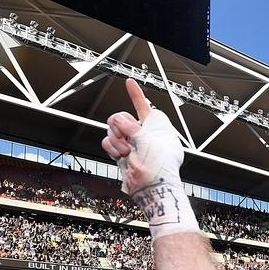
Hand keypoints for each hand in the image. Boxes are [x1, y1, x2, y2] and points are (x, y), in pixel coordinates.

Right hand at [101, 79, 183, 196]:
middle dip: (121, 125)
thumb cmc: (159, 165)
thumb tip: (119, 122)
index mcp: (156, 126)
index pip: (143, 106)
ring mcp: (132, 143)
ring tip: (127, 150)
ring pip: (112, 129)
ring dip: (117, 138)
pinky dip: (112, 147)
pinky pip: (108, 142)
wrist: (152, 187)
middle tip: (128, 136)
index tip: (130, 82)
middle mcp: (143, 133)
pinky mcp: (121, 153)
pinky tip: (120, 154)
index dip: (135, 93)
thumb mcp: (147, 139)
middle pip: (121, 116)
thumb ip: (130, 126)